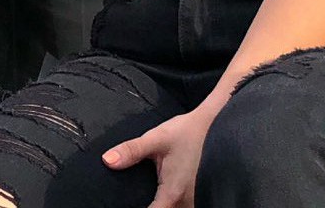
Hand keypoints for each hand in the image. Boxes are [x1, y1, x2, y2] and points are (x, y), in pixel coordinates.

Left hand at [102, 107, 216, 207]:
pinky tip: (160, 195)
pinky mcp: (200, 197)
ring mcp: (196, 201)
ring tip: (147, 195)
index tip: (124, 204)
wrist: (217, 125)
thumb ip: (132, 151)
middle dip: (151, 207)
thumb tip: (107, 160)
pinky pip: (183, 207)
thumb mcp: (157, 138)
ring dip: (162, 205)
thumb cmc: (187, 132)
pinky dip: (171, 204)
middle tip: (133, 197)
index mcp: (173, 193)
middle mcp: (187, 202)